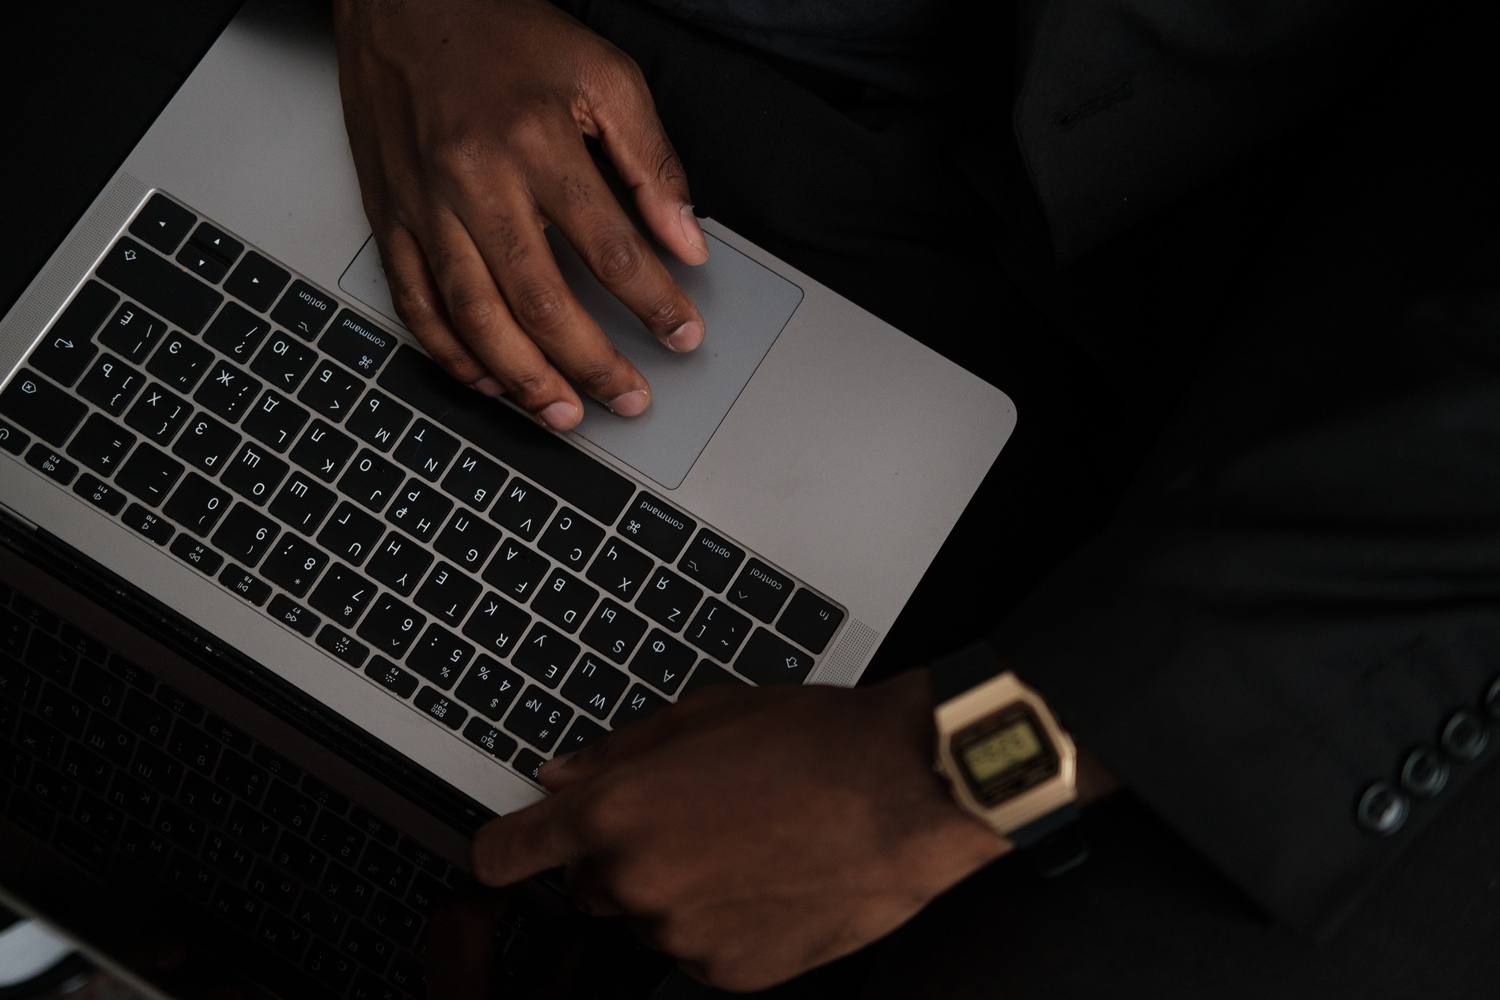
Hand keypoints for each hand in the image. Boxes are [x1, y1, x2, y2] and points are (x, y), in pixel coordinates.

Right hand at [332, 0, 708, 429]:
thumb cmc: (501, 31)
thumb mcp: (601, 74)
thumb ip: (651, 160)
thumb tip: (685, 239)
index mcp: (534, 141)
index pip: (610, 247)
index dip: (653, 303)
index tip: (683, 336)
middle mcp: (474, 179)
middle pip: (540, 299)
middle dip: (591, 363)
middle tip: (628, 399)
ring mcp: (424, 204)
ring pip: (474, 315)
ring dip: (523, 378)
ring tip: (563, 414)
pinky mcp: (389, 215)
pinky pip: (414, 300)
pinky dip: (448, 351)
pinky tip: (485, 379)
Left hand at [469, 671, 1009, 990]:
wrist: (909, 793)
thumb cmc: (818, 744)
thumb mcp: (705, 714)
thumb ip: (616, 752)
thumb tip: (559, 776)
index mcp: (618, 810)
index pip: (505, 855)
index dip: (506, 849)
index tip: (512, 849)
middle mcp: (639, 880)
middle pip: (583, 887)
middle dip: (618, 858)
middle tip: (686, 820)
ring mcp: (684, 933)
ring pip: (648, 919)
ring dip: (674, 891)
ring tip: (745, 844)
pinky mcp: (731, 971)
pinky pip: (700, 950)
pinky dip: (721, 924)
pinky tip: (768, 881)